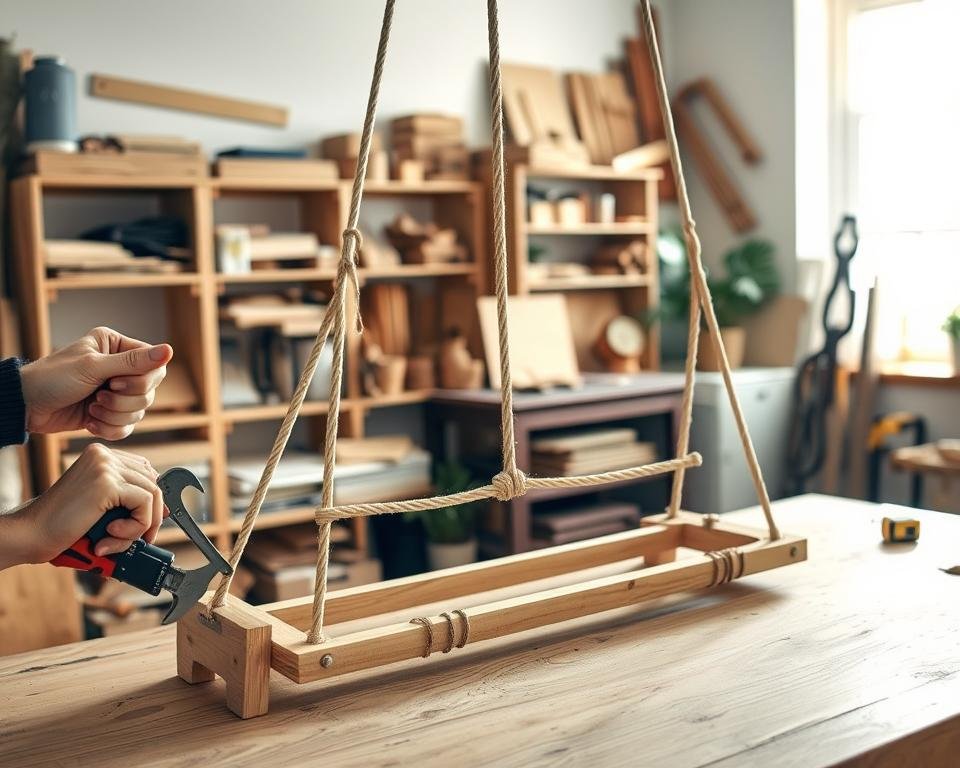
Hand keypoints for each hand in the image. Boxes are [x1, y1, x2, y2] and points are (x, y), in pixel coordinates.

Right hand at [0, 444, 165, 569]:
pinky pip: (144, 505)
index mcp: (101, 456)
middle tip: (133, 539)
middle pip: (153, 482)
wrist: (32, 533)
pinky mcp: (107, 483)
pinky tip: (110, 536)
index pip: (146, 473)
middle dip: (149, 516)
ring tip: (115, 541)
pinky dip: (135, 527)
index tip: (143, 524)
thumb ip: (127, 500)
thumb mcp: (101, 505)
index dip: (150, 500)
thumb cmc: (63, 524)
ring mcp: (105, 466)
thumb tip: (165, 509)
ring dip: (140, 526)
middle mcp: (104, 455)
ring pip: (152, 495)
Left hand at [20, 326, 172, 439]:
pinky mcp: (109, 413)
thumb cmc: (52, 379)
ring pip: (140, 412)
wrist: (27, 407)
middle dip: (123, 402)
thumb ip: (133, 362)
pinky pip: (127, 427)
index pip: (155, 367)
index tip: (114, 383)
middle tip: (98, 397)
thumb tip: (169, 350)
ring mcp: (115, 392)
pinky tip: (90, 422)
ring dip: (114, 416)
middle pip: (150, 392)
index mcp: (117, 346)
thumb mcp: (93, 367)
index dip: (141, 381)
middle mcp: (120, 367)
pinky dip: (110, 428)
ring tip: (91, 409)